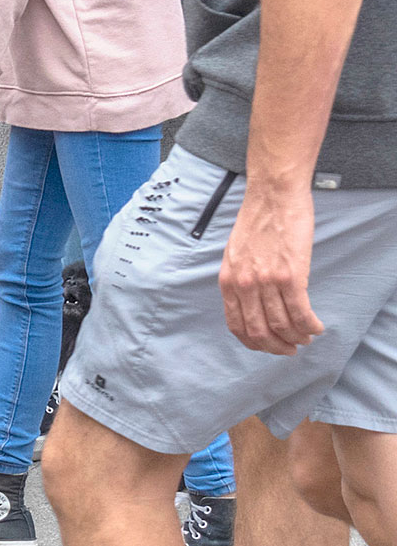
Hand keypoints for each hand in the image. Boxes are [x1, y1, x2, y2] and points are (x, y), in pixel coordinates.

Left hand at [220, 182, 325, 354]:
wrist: (272, 196)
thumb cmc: (257, 221)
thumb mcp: (234, 254)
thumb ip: (240, 279)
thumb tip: (251, 304)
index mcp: (228, 280)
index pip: (236, 326)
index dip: (255, 343)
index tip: (269, 347)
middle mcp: (244, 284)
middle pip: (260, 332)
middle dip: (278, 347)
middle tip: (292, 349)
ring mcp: (266, 281)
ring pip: (283, 326)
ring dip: (298, 338)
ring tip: (307, 337)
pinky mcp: (290, 275)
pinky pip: (301, 312)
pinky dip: (310, 325)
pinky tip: (317, 326)